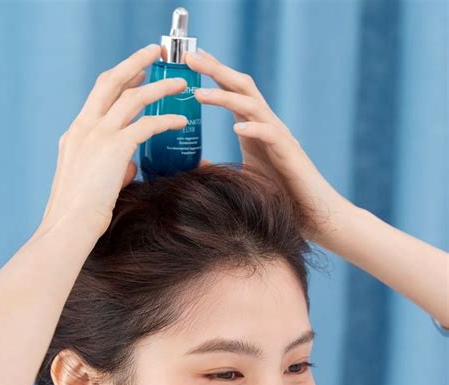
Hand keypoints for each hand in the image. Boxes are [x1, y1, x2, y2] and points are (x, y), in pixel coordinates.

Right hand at [41, 44, 191, 236]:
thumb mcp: (95, 181)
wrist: (71, 225)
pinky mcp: (114, 147)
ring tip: (181, 84)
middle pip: (111, 81)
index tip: (138, 71)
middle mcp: (85, 127)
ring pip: (133, 98)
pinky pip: (147, 125)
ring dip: (159, 87)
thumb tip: (131, 163)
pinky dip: (166, 120)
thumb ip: (114, 166)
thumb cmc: (82, 211)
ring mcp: (97, 134)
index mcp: (77, 133)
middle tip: (155, 53)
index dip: (120, 78)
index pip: (100, 94)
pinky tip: (181, 121)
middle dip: (135, 63)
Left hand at [185, 48, 350, 242]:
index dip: (213, 72)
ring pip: (253, 106)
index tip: (189, 58)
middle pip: (241, 86)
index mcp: (254, 126)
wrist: (311, 211)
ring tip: (199, 94)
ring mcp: (279, 137)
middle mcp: (266, 124)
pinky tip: (236, 128)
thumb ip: (220, 166)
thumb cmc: (279, 193)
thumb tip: (195, 164)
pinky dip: (254, 129)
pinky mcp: (289, 154)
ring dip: (225, 97)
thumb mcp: (242, 175)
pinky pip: (271, 135)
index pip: (232, 90)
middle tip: (189, 57)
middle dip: (215, 69)